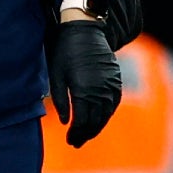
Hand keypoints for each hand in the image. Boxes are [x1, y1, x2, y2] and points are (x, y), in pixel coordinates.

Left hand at [48, 20, 120, 147]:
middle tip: (76, 142)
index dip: (76, 134)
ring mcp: (111, 86)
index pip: (82, 122)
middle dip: (85, 134)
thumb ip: (61, 101)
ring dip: (97, 127)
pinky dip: (106, 115)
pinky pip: (113, 104)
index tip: (69, 141)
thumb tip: (65, 122)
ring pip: (106, 115)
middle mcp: (101, 92)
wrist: (85, 30)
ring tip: (86, 134)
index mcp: (84, 92)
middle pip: (95, 122)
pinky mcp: (116, 81)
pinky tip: (98, 119)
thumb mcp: (56, 75)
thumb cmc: (65, 51)